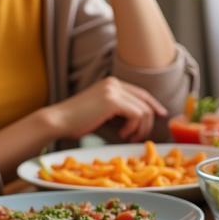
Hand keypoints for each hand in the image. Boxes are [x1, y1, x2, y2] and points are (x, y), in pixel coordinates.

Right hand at [49, 77, 166, 141]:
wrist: (57, 121)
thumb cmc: (75, 121)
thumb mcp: (101, 111)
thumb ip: (118, 110)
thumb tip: (139, 118)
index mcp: (111, 83)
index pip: (141, 93)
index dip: (153, 105)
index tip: (161, 115)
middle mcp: (114, 83)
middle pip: (145, 101)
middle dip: (148, 121)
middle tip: (139, 136)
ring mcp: (113, 90)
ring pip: (143, 110)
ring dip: (139, 128)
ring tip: (126, 137)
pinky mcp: (112, 101)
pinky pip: (136, 115)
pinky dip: (133, 128)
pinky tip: (121, 134)